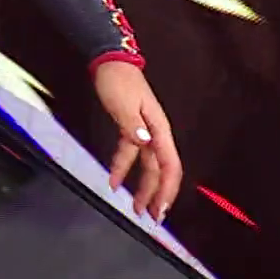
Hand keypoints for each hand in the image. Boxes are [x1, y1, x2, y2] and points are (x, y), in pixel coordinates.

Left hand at [94, 61, 182, 222]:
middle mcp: (155, 133)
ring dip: (143, 186)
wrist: (110, 61)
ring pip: (147, 165)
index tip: (161, 208)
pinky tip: (115, 180)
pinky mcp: (132, 129)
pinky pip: (131, 154)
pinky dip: (124, 168)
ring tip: (136, 207)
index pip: (169, 164)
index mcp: (159, 128)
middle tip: (150, 217)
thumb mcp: (123, 103)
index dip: (167, 188)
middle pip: (160, 169)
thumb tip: (145, 143)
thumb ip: (133, 126)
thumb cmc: (118, 80)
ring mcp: (144, 131)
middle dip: (157, 194)